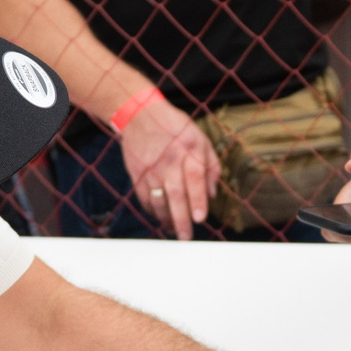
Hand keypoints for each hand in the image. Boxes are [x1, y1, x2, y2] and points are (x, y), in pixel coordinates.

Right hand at [118, 98, 221, 239]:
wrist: (139, 114)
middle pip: (175, 193)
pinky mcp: (137, 173)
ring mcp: (151, 167)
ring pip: (158, 199)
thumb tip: (213, 194)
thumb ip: (211, 166)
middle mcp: (170, 159)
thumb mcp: (200, 138)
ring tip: (174, 229)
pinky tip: (160, 217)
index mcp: (189, 149)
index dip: (198, 199)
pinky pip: (144, 198)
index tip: (200, 218)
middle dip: (181, 218)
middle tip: (186, 236)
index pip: (195, 177)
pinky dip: (152, 211)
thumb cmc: (175, 128)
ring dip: (166, 218)